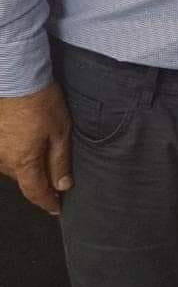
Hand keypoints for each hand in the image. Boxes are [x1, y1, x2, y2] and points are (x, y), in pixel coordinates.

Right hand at [0, 82, 72, 215]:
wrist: (17, 77)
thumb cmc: (42, 102)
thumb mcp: (61, 132)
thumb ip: (60, 162)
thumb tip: (63, 186)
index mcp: (22, 162)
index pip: (35, 192)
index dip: (47, 203)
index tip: (56, 209)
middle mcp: (3, 160)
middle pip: (23, 180)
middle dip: (39, 183)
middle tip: (56, 183)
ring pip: (12, 167)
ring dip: (27, 167)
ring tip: (43, 158)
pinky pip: (5, 154)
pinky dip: (17, 155)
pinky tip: (27, 143)